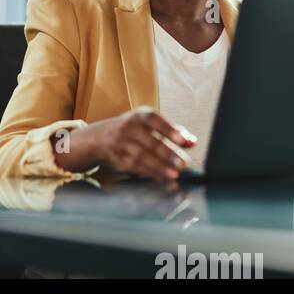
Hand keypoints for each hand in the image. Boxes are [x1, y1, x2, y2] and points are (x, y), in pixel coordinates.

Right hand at [61, 107, 196, 181]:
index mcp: (140, 116)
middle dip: (169, 154)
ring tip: (175, 174)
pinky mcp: (117, 159)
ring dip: (160, 167)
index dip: (168, 129)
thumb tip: (192, 142)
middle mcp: (129, 128)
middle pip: (151, 142)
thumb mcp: (151, 124)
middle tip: (184, 163)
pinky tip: (163, 178)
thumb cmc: (134, 129)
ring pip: (143, 157)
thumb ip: (174, 131)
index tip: (182, 140)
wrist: (101, 137)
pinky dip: (150, 173)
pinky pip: (136, 167)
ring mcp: (121, 144)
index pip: (154, 120)